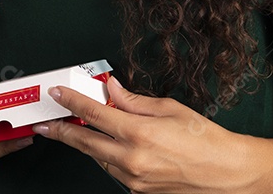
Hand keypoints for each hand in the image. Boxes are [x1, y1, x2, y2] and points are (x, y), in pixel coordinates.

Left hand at [31, 76, 252, 192]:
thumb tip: (111, 90)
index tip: (57, 95)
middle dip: (62, 131)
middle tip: (45, 123)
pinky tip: (112, 146)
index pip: (94, 114)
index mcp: (139, 134)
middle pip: (85, 143)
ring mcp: (133, 180)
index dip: (72, 102)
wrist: (227, 174)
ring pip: (99, 158)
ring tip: (79, 130)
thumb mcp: (170, 109)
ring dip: (88, 144)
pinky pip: (114, 171)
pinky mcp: (138, 192)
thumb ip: (134, 101)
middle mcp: (132, 160)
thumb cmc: (206, 139)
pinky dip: (109, 157)